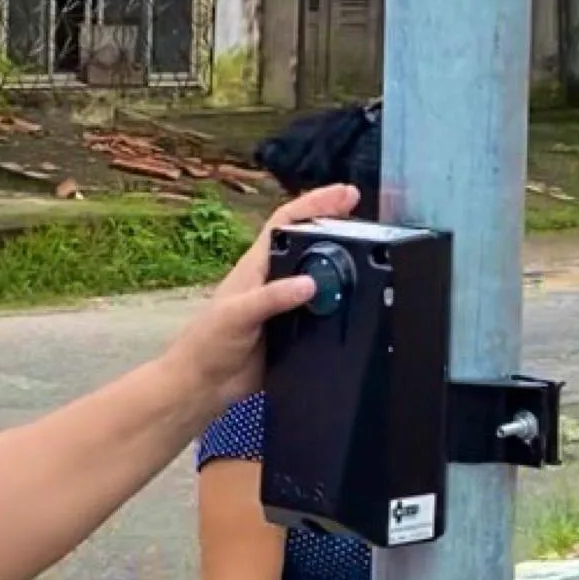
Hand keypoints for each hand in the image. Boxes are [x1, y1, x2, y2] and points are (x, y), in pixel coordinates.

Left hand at [171, 186, 367, 401]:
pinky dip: (342, 303)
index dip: (315, 204)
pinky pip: (323, 311)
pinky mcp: (294, 331)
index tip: (344, 195)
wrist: (205, 385)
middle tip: (368, 219)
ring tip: (373, 256)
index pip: (287, 223)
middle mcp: (274, 280)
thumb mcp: (237, 314)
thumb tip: (310, 283)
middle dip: (336, 225)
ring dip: (343, 264)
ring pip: (319, 276)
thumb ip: (272, 297)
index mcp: (257, 266)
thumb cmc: (208, 343)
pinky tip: (361, 303)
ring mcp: (285, 305)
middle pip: (309, 244)